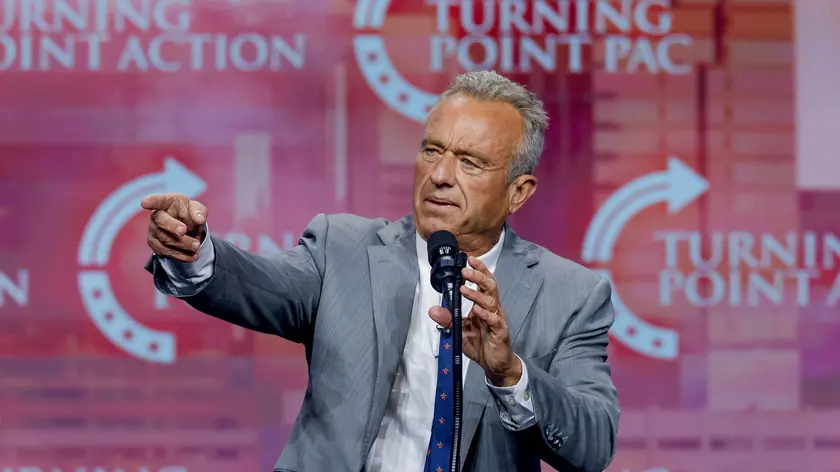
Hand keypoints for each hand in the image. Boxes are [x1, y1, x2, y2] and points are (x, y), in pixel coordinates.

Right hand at [140, 192, 207, 261]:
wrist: (188, 229)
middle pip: (160, 221)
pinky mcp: (155, 245)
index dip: (151, 201)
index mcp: (167, 202)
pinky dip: (181, 255)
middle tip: (184, 230)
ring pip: (165, 239)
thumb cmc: (189, 214)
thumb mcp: (197, 209)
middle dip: (172, 226)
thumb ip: (199, 212)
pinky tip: (193, 256)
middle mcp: (157, 216)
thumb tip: (200, 219)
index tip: (144, 203)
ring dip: (182, 244)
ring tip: (196, 245)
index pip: (158, 200)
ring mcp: (153, 231)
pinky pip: (166, 252)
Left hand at [429, 255, 521, 386]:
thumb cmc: (481, 343)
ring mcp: (497, 319)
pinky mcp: (500, 332)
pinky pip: (494, 320)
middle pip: (489, 287)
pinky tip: (476, 310)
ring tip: (465, 289)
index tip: (469, 259)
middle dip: (478, 277)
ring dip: (477, 294)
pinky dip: (485, 314)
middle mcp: (492, 309)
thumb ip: (448, 319)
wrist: (495, 363)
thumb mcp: (459, 330)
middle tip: (465, 270)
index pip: (484, 283)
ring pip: (491, 301)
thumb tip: (432, 310)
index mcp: (484, 305)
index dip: (479, 270)